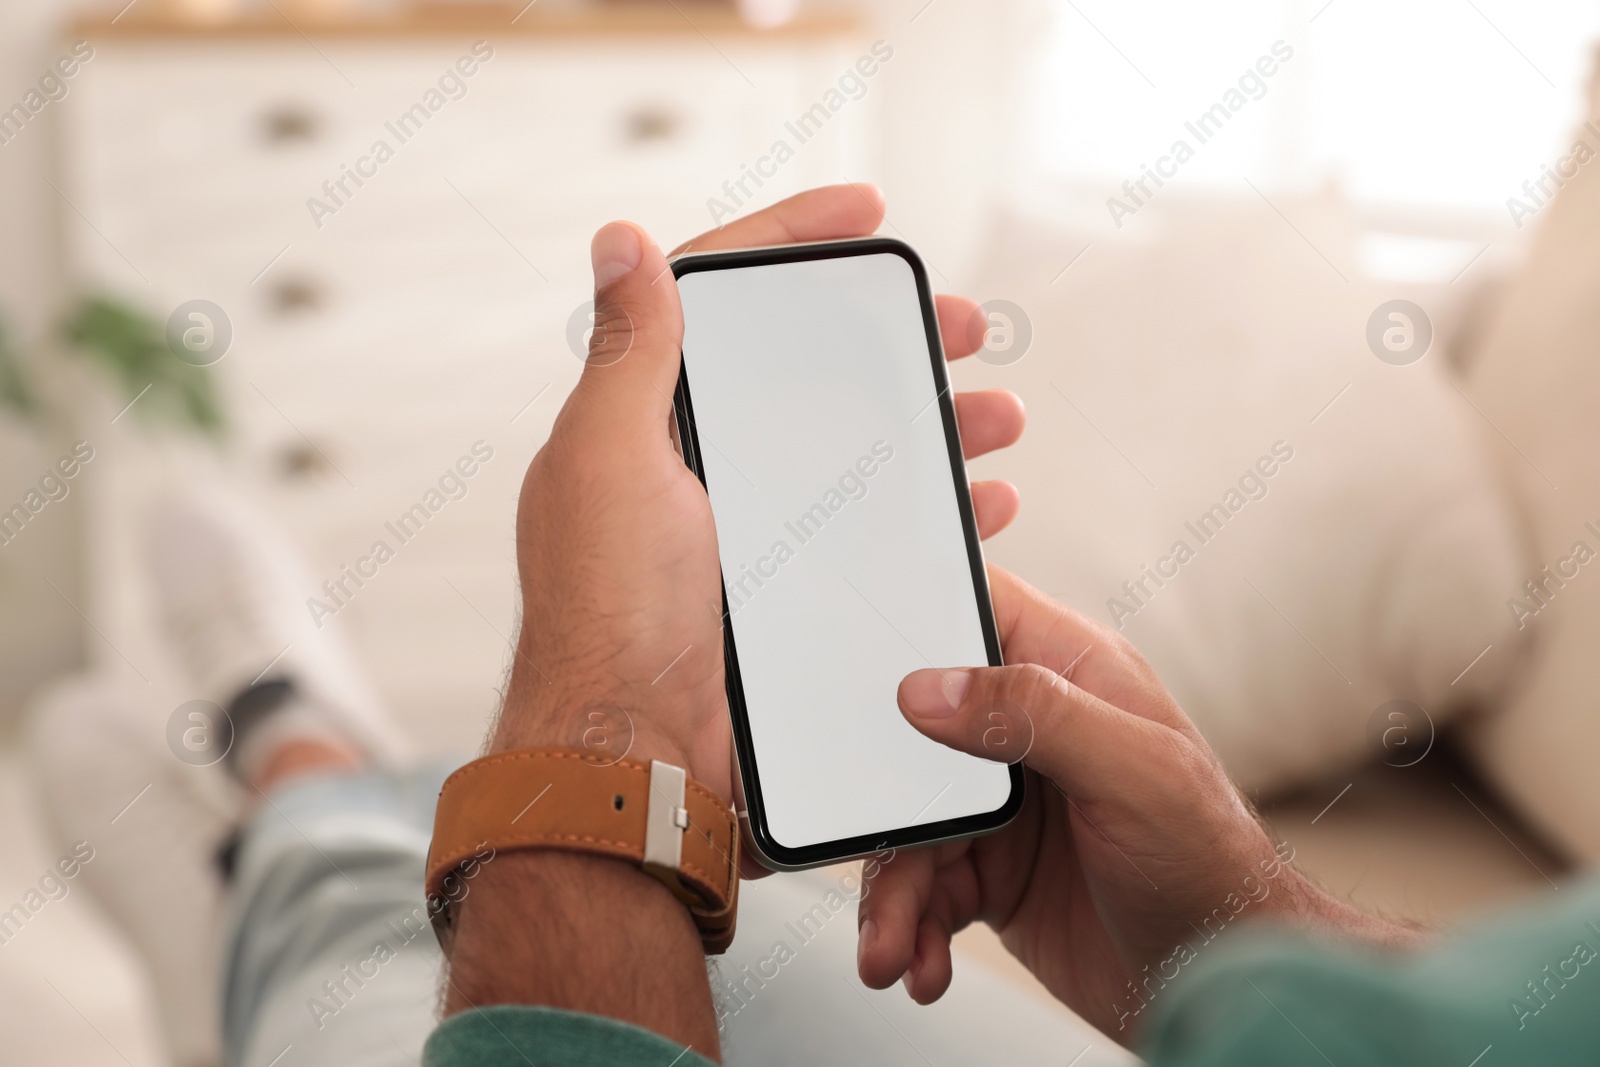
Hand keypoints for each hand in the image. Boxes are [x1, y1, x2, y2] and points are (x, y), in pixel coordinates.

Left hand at [495, 185, 1025, 820]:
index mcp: (648, 421)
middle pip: (806, 370)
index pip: (717, 296)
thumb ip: (627, 353)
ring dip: (930, 423)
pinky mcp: (785, 592)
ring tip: (996, 417)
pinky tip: (979, 504)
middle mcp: (696, 467)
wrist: (638, 756)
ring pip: (854, 451)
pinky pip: (871, 532)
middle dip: (891, 339)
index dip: (789, 238)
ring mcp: (745, 532)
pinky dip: (927, 510)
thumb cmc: (610, 612)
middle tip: (966, 328)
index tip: (865, 214)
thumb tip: (619, 240)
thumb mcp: (612, 463)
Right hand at [856, 566, 1421, 1042]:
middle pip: (912, 733)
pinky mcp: (992, 873)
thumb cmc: (1214, 868)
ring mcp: (1007, 806)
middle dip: (877, 803)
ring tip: (892, 946)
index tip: (845, 654)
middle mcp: (1030, 734)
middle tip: (862, 847)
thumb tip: (930, 686)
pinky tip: (922, 962)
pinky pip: (922, 887)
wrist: (1227, 987)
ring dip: (890, 890)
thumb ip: (1035, 714)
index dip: (908, 616)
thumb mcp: (1136, 774)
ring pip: (907, 824)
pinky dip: (910, 927)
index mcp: (1070, 675)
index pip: (973, 612)